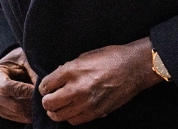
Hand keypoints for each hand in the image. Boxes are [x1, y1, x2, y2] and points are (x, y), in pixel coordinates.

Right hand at [0, 47, 37, 122]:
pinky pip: (18, 119)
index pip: (6, 88)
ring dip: (33, 109)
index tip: (40, 90)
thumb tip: (43, 89)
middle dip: (33, 103)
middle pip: (14, 105)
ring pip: (18, 114)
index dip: (25, 91)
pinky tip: (38, 105)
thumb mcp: (27, 60)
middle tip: (48, 99)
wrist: (14, 67)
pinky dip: (30, 114)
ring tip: (44, 101)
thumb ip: (34, 72)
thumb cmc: (21, 61)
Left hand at [38, 37, 161, 124]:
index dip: (44, 87)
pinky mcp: (96, 112)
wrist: (133, 68)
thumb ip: (67, 69)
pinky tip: (72, 110)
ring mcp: (87, 103)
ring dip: (56, 111)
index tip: (47, 87)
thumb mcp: (83, 57)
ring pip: (60, 116)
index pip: (45, 86)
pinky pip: (75, 121)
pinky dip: (70, 117)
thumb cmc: (109, 58)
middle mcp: (77, 88)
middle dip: (46, 101)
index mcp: (71, 71)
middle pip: (49, 103)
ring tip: (58, 107)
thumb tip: (56, 80)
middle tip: (50, 98)